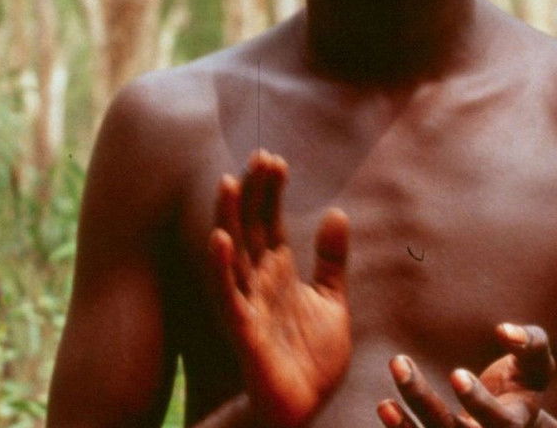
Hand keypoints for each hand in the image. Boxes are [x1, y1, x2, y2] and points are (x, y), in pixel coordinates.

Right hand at [206, 150, 350, 427]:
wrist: (304, 409)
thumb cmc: (311, 361)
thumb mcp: (332, 302)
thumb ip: (331, 260)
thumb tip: (337, 213)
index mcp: (280, 274)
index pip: (271, 221)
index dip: (270, 191)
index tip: (274, 158)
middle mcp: (259, 283)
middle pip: (252, 228)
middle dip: (253, 192)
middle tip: (259, 154)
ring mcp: (249, 304)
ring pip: (234, 254)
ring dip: (229, 218)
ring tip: (228, 181)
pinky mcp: (244, 331)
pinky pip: (228, 294)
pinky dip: (221, 266)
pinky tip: (219, 238)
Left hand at [376, 324, 556, 427]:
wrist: (511, 421)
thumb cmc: (523, 383)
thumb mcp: (537, 365)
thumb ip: (531, 344)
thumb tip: (505, 330)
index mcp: (514, 423)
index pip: (498, 421)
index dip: (478, 401)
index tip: (456, 374)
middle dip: (425, 402)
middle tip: (398, 362)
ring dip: (404, 426)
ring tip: (384, 403)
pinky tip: (386, 408)